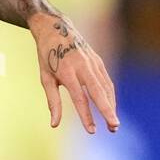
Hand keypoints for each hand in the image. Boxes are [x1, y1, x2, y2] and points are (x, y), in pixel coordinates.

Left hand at [30, 13, 117, 134]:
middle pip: (98, 92)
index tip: (92, 131)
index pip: (79, 98)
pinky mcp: (98, 61)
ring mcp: (93, 62)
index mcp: (67, 71)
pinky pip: (107, 81)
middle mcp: (82, 66)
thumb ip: (53, 101)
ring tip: (113, 125)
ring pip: (106, 87)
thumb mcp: (45, 77)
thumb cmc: (47, 56)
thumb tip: (54, 125)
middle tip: (114, 127)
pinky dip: (110, 96)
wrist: (56, 28)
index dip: (86, 115)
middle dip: (107, 110)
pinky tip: (111, 109)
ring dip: (111, 106)